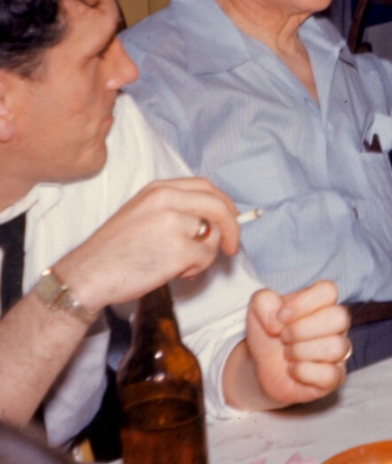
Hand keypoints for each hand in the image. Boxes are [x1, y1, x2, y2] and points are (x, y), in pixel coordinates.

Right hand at [55, 178, 239, 310]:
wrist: (86, 276)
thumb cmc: (112, 252)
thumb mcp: (141, 213)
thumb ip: (175, 209)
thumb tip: (212, 220)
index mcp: (158, 189)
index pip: (206, 187)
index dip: (224, 204)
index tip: (231, 219)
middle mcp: (167, 200)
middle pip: (219, 207)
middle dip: (232, 228)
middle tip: (232, 248)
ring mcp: (174, 223)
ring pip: (214, 236)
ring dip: (205, 255)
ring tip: (179, 265)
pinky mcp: (178, 248)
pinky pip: (206, 258)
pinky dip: (196, 269)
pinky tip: (175, 274)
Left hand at [244, 280, 349, 405]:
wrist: (263, 367)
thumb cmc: (269, 333)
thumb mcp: (258, 309)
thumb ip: (264, 301)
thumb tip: (277, 321)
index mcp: (322, 302)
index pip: (328, 290)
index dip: (302, 303)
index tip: (281, 316)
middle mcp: (337, 325)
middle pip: (339, 317)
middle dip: (301, 329)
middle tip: (284, 337)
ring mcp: (339, 351)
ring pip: (336, 347)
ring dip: (301, 352)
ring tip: (288, 354)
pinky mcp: (335, 377)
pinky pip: (330, 375)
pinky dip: (304, 372)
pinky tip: (294, 369)